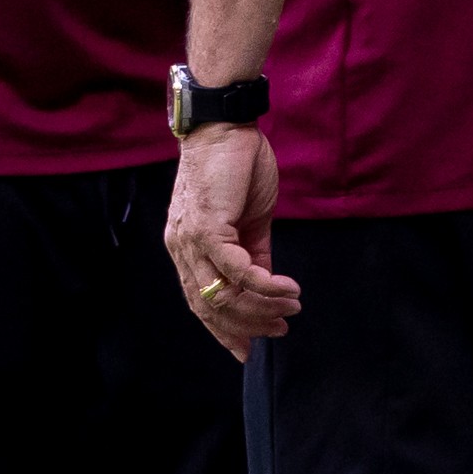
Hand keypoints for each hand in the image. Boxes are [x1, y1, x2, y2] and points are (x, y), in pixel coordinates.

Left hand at [164, 125, 298, 362]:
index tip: (250, 348)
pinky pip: (238, 270)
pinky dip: (266, 285)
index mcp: (186, 248)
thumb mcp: (248, 219)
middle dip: (247, 326)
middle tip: (280, 329)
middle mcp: (181, 249)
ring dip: (261, 308)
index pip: (200, 302)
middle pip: (210, 307)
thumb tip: (265, 284)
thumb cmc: (236, 166)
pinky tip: (288, 288)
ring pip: (223, 295)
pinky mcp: (207, 227)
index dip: (224, 329)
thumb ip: (253, 252)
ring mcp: (190, 239)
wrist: (225, 125)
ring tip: (291, 308)